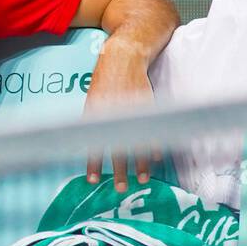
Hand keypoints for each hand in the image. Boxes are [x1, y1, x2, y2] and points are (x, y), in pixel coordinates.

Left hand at [82, 38, 160, 192]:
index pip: (92, 144)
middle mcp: (111, 114)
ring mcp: (130, 111)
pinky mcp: (146, 107)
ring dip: (139, 164)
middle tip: (120, 188)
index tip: (92, 180)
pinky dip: (154, 145)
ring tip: (141, 179)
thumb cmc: (105, 80)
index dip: (92, 163)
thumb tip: (91, 143)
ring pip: (136, 143)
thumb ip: (93, 121)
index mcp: (95, 114)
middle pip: (115, 148)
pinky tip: (156, 159)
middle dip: (118, 170)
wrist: (123, 56)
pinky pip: (152, 131)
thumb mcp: (93, 100)